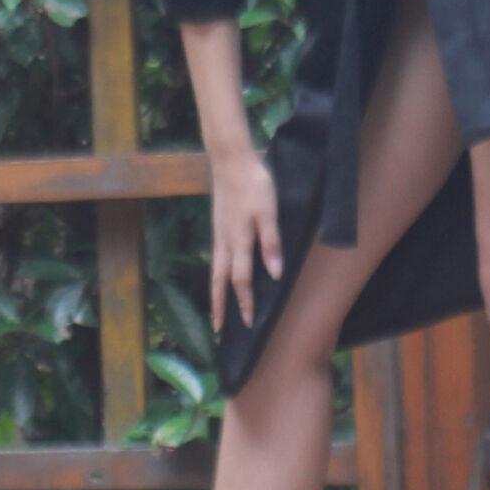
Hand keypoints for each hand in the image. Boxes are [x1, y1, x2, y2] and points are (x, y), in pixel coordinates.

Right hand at [208, 147, 282, 334]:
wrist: (231, 160)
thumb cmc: (254, 184)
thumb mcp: (268, 211)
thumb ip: (271, 242)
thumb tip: (274, 275)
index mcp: (239, 241)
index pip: (241, 280)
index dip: (245, 302)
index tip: (250, 323)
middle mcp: (225, 241)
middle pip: (220, 281)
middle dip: (220, 306)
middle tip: (218, 329)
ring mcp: (219, 233)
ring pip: (216, 270)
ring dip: (216, 292)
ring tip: (216, 309)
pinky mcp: (218, 225)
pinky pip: (216, 257)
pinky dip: (217, 273)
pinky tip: (220, 275)